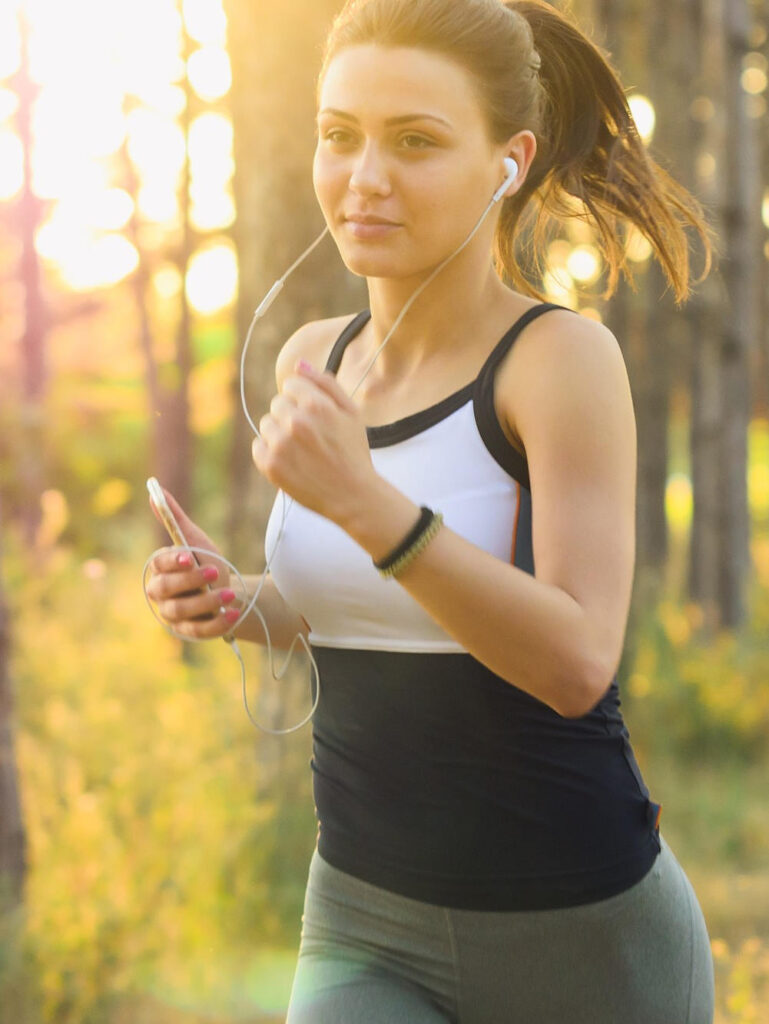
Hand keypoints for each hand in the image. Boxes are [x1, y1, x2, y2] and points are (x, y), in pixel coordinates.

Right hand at [146, 487, 240, 638]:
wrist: (229, 592)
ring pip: (182, 611)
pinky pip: (199, 631)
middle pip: (165, 589)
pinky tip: (233, 613)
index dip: (172, 561)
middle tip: (215, 571)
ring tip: (229, 594)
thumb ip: (175, 519)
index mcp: (160, 570)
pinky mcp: (189, 632)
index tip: (189, 556)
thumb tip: (155, 489)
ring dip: (206, 602)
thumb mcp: (196, 541)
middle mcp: (161, 594)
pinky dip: (217, 623)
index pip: (159, 565)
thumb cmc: (207, 563)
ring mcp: (173, 615)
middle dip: (190, 580)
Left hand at [251, 359, 379, 526]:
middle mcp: (296, 422)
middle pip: (277, 404)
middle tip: (311, 437)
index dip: (303, 399)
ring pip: (266, 424)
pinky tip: (292, 461)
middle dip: (291, 416)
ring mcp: (280, 445)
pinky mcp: (270, 465)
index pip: (290, 385)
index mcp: (316, 405)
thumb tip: (298, 364)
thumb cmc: (353, 452)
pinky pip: (258, 446)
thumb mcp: (351, 412)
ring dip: (280, 434)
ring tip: (302, 451)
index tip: (315, 416)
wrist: (353, 495)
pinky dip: (270, 452)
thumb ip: (325, 384)